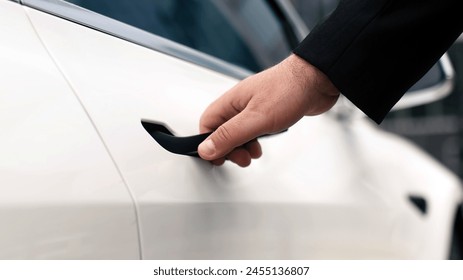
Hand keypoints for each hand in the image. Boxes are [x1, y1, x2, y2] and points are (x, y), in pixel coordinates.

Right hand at [198, 54, 339, 166]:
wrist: (317, 79)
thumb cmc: (288, 90)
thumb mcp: (255, 119)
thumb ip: (229, 136)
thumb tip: (206, 149)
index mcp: (231, 101)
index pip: (207, 124)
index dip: (208, 143)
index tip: (217, 158)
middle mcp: (240, 103)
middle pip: (221, 130)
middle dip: (228, 149)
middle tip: (240, 159)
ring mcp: (253, 107)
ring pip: (238, 132)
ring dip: (241, 147)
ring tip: (252, 155)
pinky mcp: (267, 112)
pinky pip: (252, 130)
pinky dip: (254, 141)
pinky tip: (262, 146)